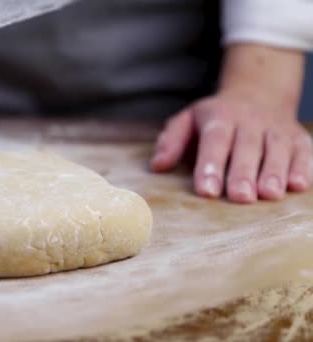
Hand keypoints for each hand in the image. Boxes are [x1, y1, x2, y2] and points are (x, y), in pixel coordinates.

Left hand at [150, 44, 310, 202]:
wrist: (258, 93)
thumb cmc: (214, 118)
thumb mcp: (188, 120)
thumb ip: (172, 141)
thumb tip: (157, 166)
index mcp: (220, 117)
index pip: (215, 140)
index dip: (211, 164)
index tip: (206, 190)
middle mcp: (250, 121)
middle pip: (247, 146)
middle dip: (244, 172)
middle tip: (240, 197)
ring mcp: (276, 129)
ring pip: (277, 148)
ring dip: (274, 171)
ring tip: (269, 194)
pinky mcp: (298, 138)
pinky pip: (303, 151)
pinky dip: (302, 167)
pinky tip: (298, 185)